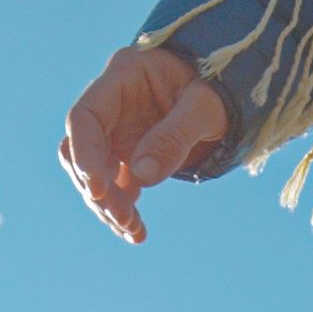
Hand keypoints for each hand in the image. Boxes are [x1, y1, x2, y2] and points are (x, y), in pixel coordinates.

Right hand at [59, 44, 228, 244]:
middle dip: (97, 187)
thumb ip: (176, 135)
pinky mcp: (129, 158)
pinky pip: (117, 189)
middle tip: (122, 217)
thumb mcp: (205, 107)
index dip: (84, 153)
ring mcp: (118, 133)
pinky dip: (124, 212)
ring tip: (133, 231)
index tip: (96, 189)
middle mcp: (112, 107)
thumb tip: (143, 175)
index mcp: (123, 78)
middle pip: (83, 150)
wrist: (229, 94)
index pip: (85, 117)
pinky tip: (137, 234)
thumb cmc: (216, 87)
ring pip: (95, 174)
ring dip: (108, 206)